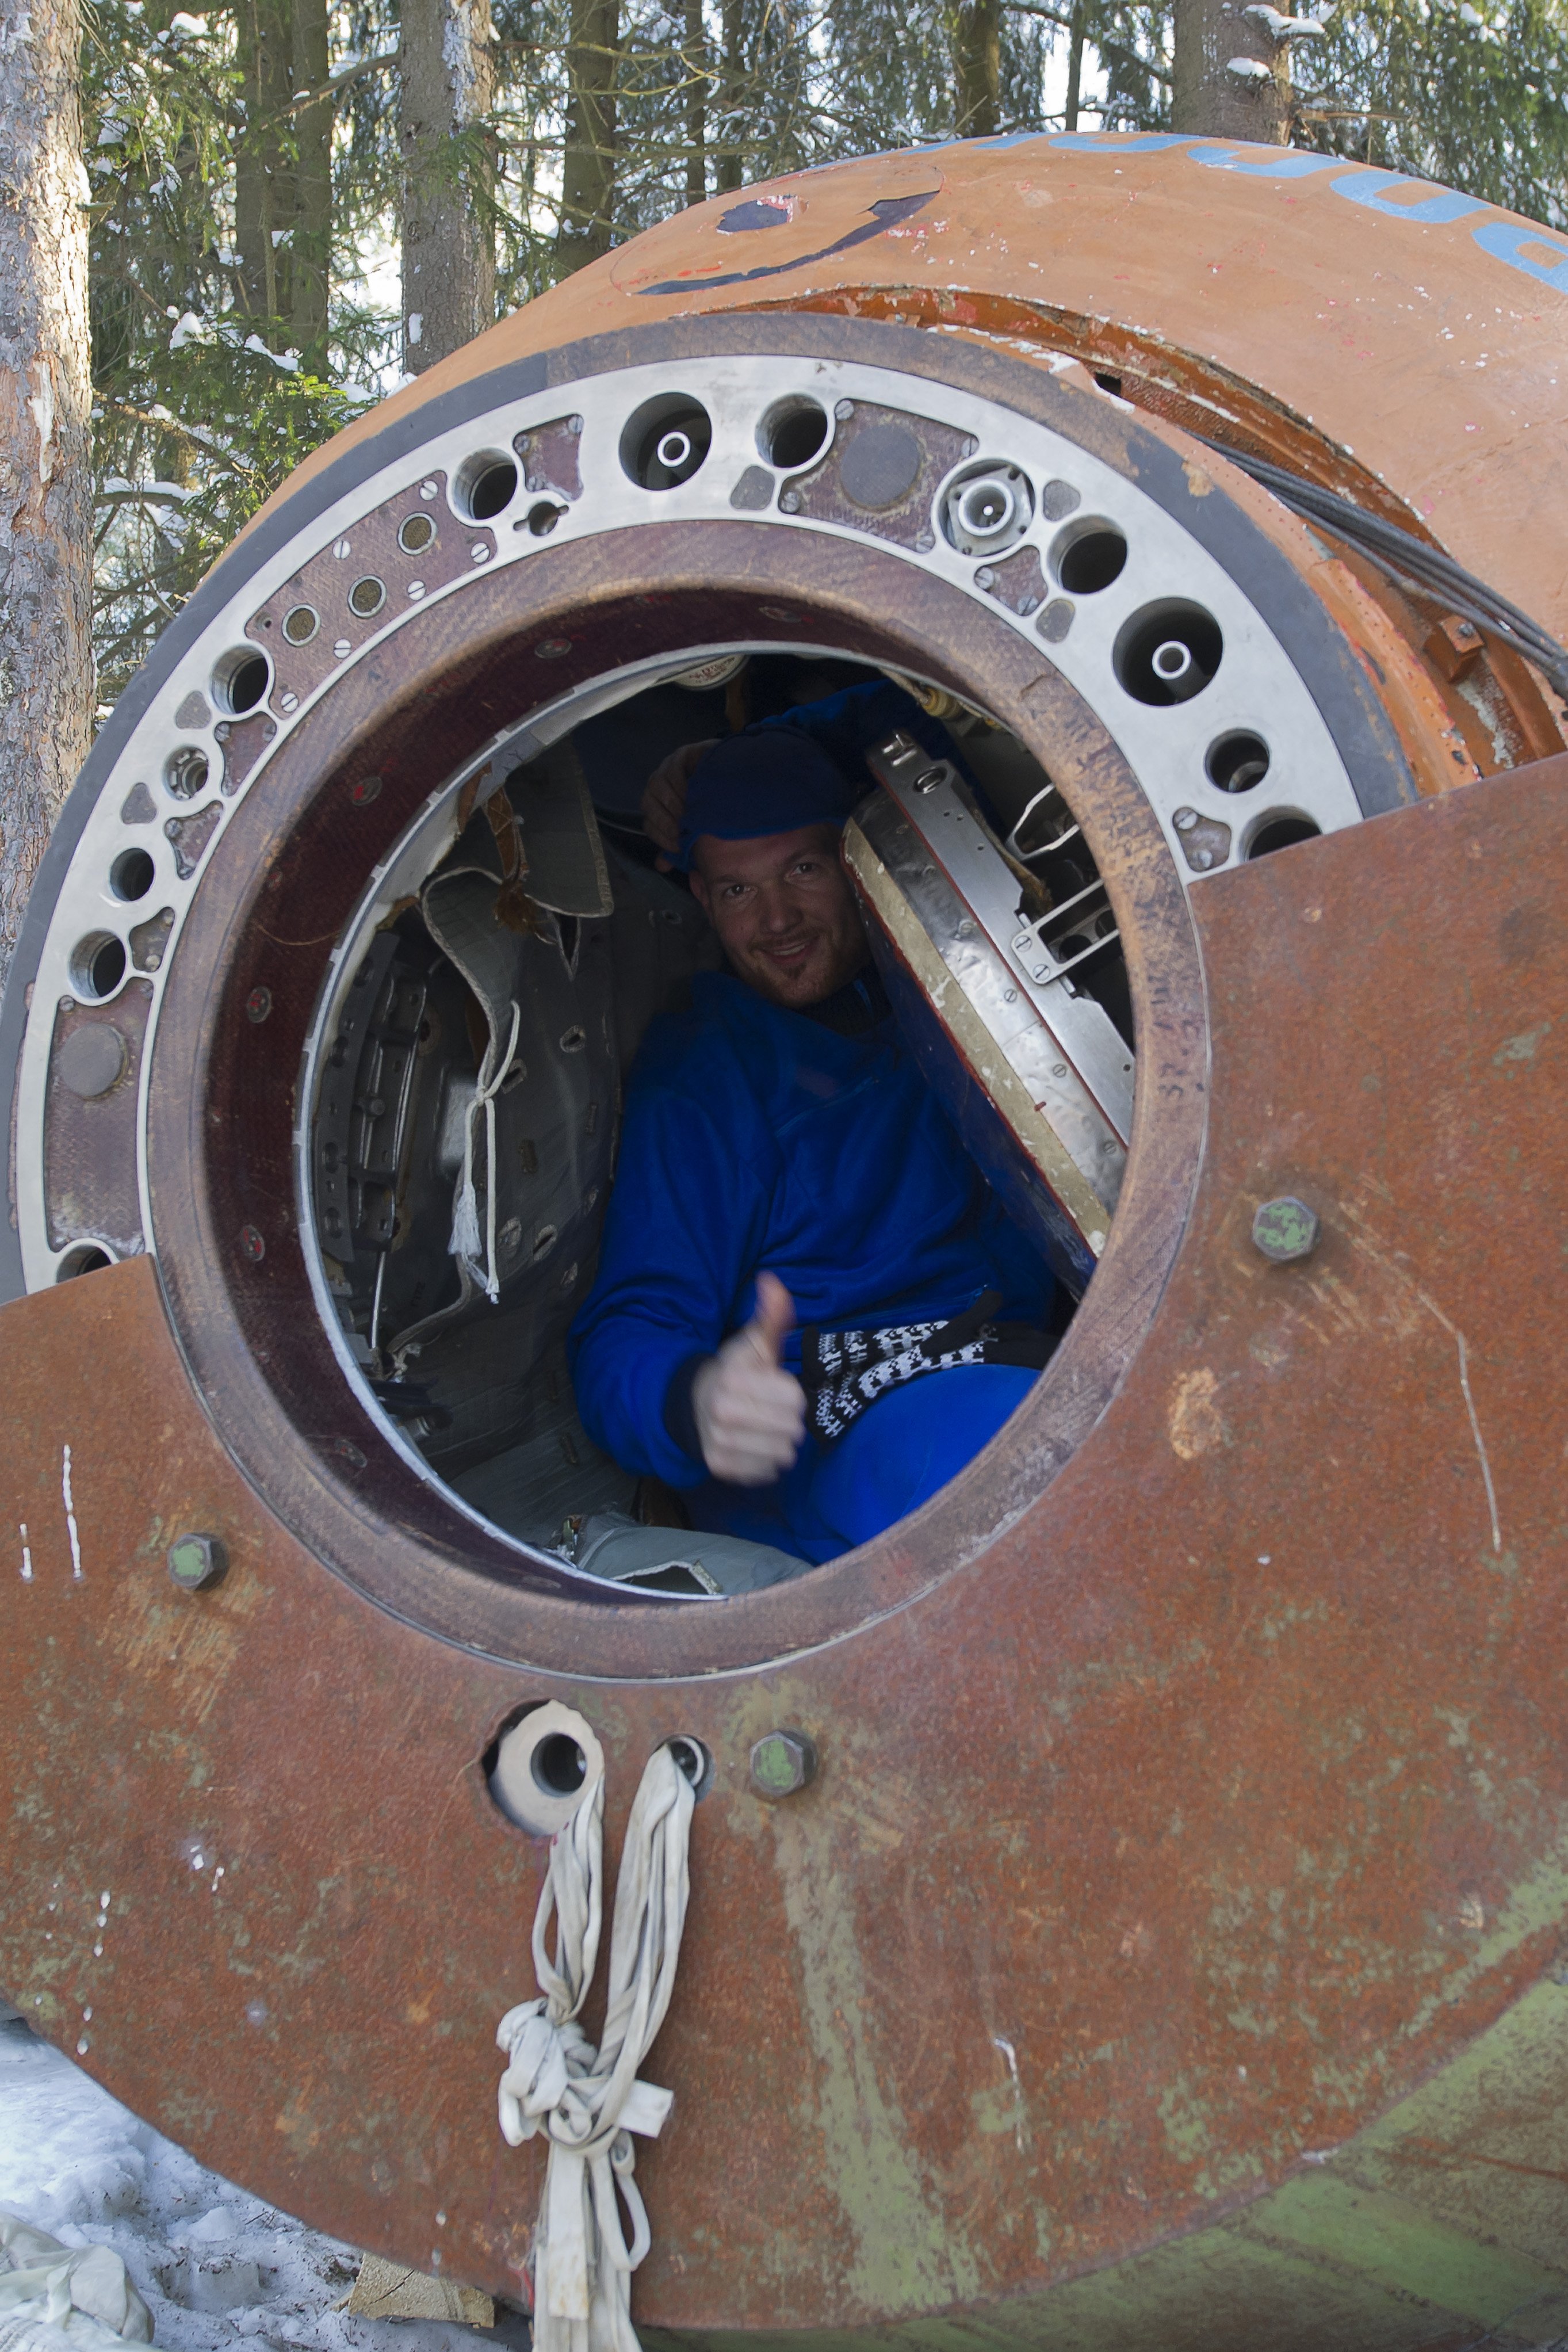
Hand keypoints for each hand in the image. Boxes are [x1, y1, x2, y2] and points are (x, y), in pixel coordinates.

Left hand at [642, 738, 718, 860]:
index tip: (679, 846)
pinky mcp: (681, 754)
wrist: (733, 775)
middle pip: (648, 803)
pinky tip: (693, 796)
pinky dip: (681, 785)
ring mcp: (666, 767)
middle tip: (684, 832)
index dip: (661, 837)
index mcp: (657, 805)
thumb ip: (680, 845)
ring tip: (690, 816)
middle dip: (665, 821)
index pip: (649, 823)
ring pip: (658, 786)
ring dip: (673, 803)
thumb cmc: (713, 806)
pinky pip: (673, 770)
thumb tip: (661, 866)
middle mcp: (657, 786)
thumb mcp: (697, 828)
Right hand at [691, 1274, 805, 1484]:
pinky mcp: (720, 1467)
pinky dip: (767, 1461)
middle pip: (791, 1428)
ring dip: (780, 1441)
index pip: (794, 1400)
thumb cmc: (735, 1372)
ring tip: (764, 1427)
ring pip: (783, 1453)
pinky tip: (755, 1444)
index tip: (774, 1388)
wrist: (695, 1404)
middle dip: (787, 1419)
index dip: (790, 1393)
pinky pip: (768, 1472)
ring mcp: (720, 1443)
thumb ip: (771, 1315)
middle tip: (770, 1410)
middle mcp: (723, 1413)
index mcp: (734, 1379)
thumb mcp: (754, 1343)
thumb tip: (772, 1281)